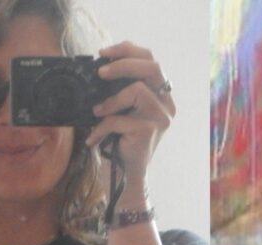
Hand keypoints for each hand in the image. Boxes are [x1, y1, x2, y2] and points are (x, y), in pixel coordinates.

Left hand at [85, 41, 174, 183]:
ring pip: (137, 90)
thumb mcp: (122, 110)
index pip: (151, 60)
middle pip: (152, 67)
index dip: (128, 50)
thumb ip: (119, 90)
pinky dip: (101, 127)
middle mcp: (166, 104)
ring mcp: (161, 118)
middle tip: (100, 71)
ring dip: (111, 100)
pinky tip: (94, 139)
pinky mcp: (149, 131)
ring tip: (96, 112)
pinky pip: (119, 118)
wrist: (126, 176)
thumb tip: (99, 69)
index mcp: (161, 95)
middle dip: (123, 63)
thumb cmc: (121, 142)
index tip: (104, 53)